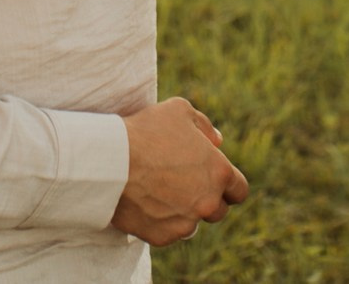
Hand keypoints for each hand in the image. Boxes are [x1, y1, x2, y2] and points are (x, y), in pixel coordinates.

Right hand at [111, 97, 246, 245]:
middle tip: (184, 185)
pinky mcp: (162, 236)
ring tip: (159, 192)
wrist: (110, 161)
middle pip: (219, 211)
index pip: (239, 190)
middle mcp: (208, 202)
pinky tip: (145, 202)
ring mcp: (185, 223)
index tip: (214, 181)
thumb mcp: (179, 111)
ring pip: (191, 223)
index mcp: (219, 172)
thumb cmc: (146, 131)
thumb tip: (217, 141)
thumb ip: (204, 126)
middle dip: (206, 200)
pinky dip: (160, 222)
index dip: (228, 185)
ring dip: (183, 212)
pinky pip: (168, 232)